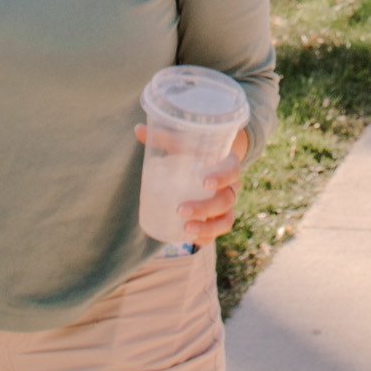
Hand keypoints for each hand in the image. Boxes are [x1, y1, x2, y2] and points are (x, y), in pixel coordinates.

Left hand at [135, 125, 248, 243]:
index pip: (232, 171)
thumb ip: (165, 136)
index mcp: (227, 164)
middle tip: (180, 209)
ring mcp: (226, 205)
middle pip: (227, 200)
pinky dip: (207, 238)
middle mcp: (231, 186)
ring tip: (186, 230)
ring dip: (208, 228)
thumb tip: (138, 129)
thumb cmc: (195, 150)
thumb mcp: (183, 142)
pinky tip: (192, 241)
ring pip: (226, 221)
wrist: (208, 162)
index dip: (223, 177)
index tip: (205, 182)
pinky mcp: (217, 218)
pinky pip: (217, 233)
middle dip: (205, 208)